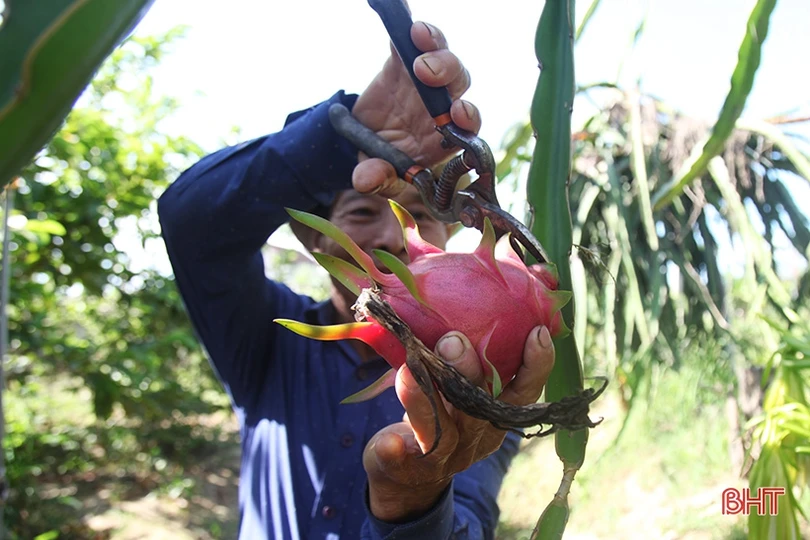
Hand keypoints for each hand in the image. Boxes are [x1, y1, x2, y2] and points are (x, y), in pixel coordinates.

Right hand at [350, 20, 479, 196]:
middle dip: (447, 73)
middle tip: (426, 70)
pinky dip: (410, 31)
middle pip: (459, 84)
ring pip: (443, 59)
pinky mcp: (403, 63)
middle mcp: (443, 107)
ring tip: (417, 35)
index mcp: (446, 137)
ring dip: (434, 46)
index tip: (457, 114)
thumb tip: (364, 180)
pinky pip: (411, 43)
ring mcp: (425, 82)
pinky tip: (405, 18)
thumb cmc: (386, 163)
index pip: (468, 125)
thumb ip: (379, 177)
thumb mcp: (380, 174)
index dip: (467, 117)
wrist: (366, 143)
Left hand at [363, 325, 555, 522]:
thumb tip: (497, 271)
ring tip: (409, 369)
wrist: (407, 475)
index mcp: (496, 414)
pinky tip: (390, 440)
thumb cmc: (440, 409)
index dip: (534, 365)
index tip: (537, 332)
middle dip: (470, 372)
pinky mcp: (410, 467)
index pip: (524, 391)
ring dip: (425, 397)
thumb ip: (471, 341)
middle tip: (452, 339)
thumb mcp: (461, 382)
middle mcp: (477, 435)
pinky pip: (403, 459)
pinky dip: (397, 449)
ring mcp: (446, 454)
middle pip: (481, 407)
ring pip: (442, 428)